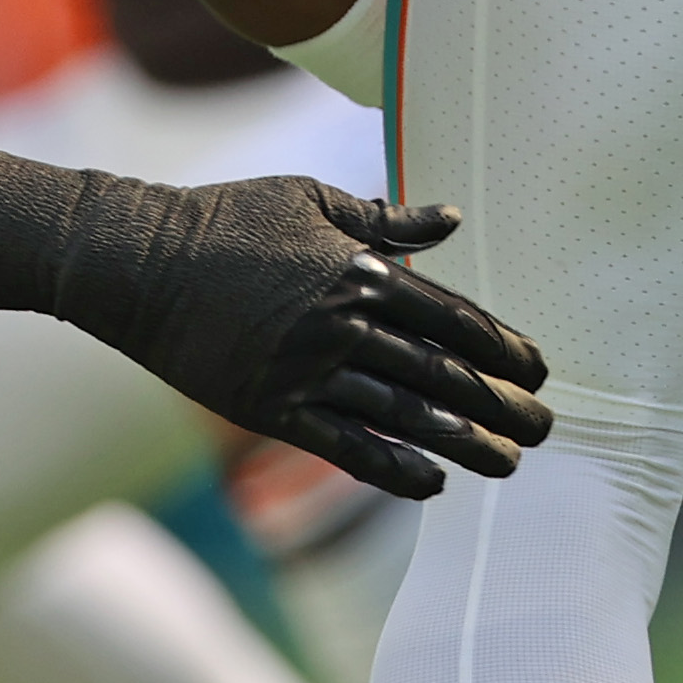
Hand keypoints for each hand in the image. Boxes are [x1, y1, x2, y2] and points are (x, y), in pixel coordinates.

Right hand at [0, 153, 547, 499]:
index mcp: (358, 269)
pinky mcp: (269, 408)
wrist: (138, 261)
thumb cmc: (225, 219)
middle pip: (440, 373)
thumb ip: (385, 219)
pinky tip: (431, 484)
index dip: (502, 349)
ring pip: (403, 417)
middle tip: (544, 430)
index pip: (452, 318)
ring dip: (462, 444)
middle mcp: (341, 324)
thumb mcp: (310, 198)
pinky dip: (391, 468)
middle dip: (500, 405)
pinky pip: (343, 447)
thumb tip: (451, 219)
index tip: (538, 371)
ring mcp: (305, 371)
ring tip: (506, 464)